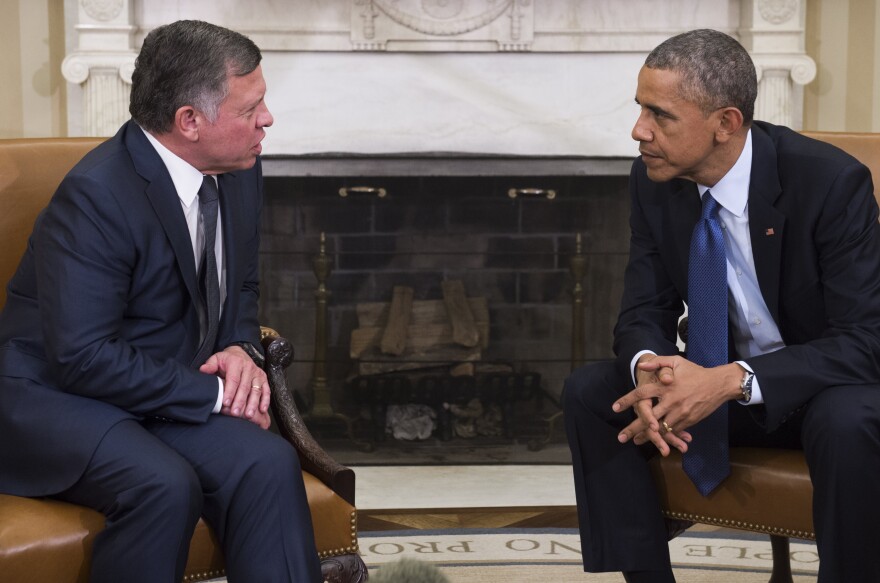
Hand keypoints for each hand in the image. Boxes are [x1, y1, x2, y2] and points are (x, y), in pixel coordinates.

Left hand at [200, 345, 270, 428]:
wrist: (239, 354)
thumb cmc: (226, 360)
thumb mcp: (216, 359)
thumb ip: (210, 365)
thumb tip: (203, 370)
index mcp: (236, 363)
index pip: (233, 379)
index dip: (230, 392)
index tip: (225, 403)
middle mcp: (249, 368)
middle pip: (245, 387)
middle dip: (240, 401)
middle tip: (235, 413)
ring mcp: (257, 374)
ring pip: (256, 390)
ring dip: (253, 403)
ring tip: (248, 415)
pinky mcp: (263, 379)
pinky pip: (266, 390)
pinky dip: (265, 400)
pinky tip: (262, 410)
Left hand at [615, 355, 741, 453]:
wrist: (718, 384)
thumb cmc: (695, 372)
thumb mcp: (676, 361)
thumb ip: (657, 364)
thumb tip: (641, 366)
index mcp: (664, 386)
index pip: (641, 394)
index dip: (626, 401)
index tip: (615, 408)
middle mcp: (670, 401)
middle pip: (648, 417)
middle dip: (633, 428)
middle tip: (621, 437)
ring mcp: (680, 412)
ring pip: (660, 428)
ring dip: (647, 437)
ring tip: (635, 441)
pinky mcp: (689, 420)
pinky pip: (674, 431)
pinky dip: (665, 437)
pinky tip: (656, 441)